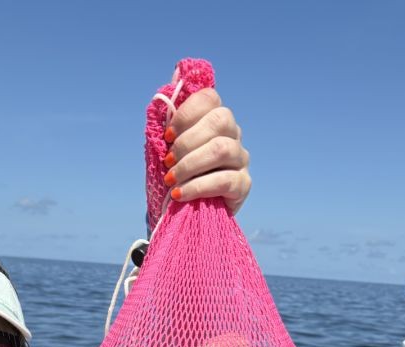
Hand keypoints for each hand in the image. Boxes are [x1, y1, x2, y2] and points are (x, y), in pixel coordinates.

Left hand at [164, 88, 250, 214]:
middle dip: (187, 141)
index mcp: (213, 121)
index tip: (166, 136)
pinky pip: (225, 180)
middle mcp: (232, 135)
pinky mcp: (243, 185)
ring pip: (222, 149)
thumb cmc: (174, 177)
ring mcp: (240, 160)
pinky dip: (197, 186)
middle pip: (220, 120)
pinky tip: (180, 195)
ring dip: (190, 165)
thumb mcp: (165, 149)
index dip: (186, 114)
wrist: (182, 215)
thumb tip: (176, 70)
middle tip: (168, 162)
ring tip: (171, 180)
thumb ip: (169, 117)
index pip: (210, 99)